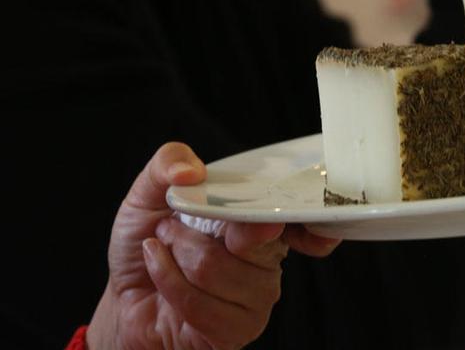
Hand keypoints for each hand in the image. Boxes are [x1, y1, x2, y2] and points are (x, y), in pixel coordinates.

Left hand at [87, 143, 341, 348]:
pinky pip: (199, 303)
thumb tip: (192, 170)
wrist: (125, 294)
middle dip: (197, 229)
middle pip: (251, 237)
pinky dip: (166, 280)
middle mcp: (269, 260)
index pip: (303, 223)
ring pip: (214, 268)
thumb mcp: (150, 193)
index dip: (309, 224)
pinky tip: (159, 272)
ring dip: (173, 255)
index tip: (281, 220)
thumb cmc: (149, 242)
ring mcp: (257, 298)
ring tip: (165, 251)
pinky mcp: (237, 330)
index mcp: (262, 223)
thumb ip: (167, 163)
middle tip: (173, 226)